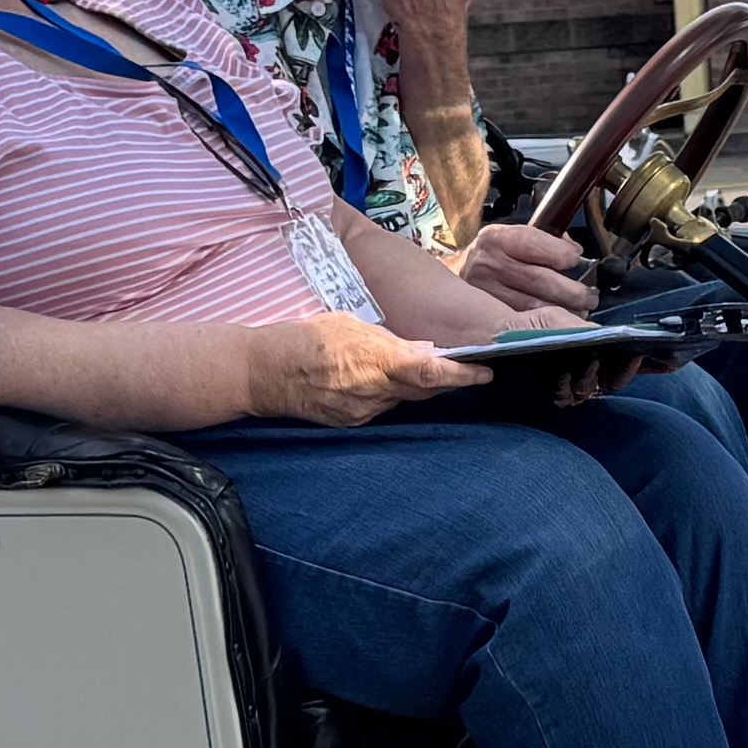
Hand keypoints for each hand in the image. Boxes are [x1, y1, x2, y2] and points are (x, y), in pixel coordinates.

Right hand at [234, 315, 483, 427]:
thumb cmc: (303, 339)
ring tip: (408, 366)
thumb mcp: (349, 324)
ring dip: (414, 386)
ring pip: (403, 399)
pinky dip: (388, 394)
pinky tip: (377, 381)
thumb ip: (389, 341)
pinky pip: (381, 408)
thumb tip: (424, 351)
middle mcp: (374, 393)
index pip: (431, 372)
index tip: (485, 373)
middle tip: (467, 370)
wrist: (262, 372)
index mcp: (376, 363)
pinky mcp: (351, 423)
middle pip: (424, 390)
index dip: (462, 375)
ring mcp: (362, 413)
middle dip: (445, 380)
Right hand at [456, 218, 596, 313]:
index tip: (576, 259)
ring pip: (533, 308)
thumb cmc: (496, 256)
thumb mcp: (512, 237)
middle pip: (538, 280)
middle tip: (589, 297)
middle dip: (572, 291)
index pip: (532, 242)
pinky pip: (524, 327)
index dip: (561, 253)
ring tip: (581, 312)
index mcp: (495, 239)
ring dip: (565, 312)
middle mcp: (487, 266)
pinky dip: (548, 327)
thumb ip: (544, 240)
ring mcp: (484, 296)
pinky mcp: (486, 320)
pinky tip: (562, 325)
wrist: (459, 278)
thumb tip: (574, 250)